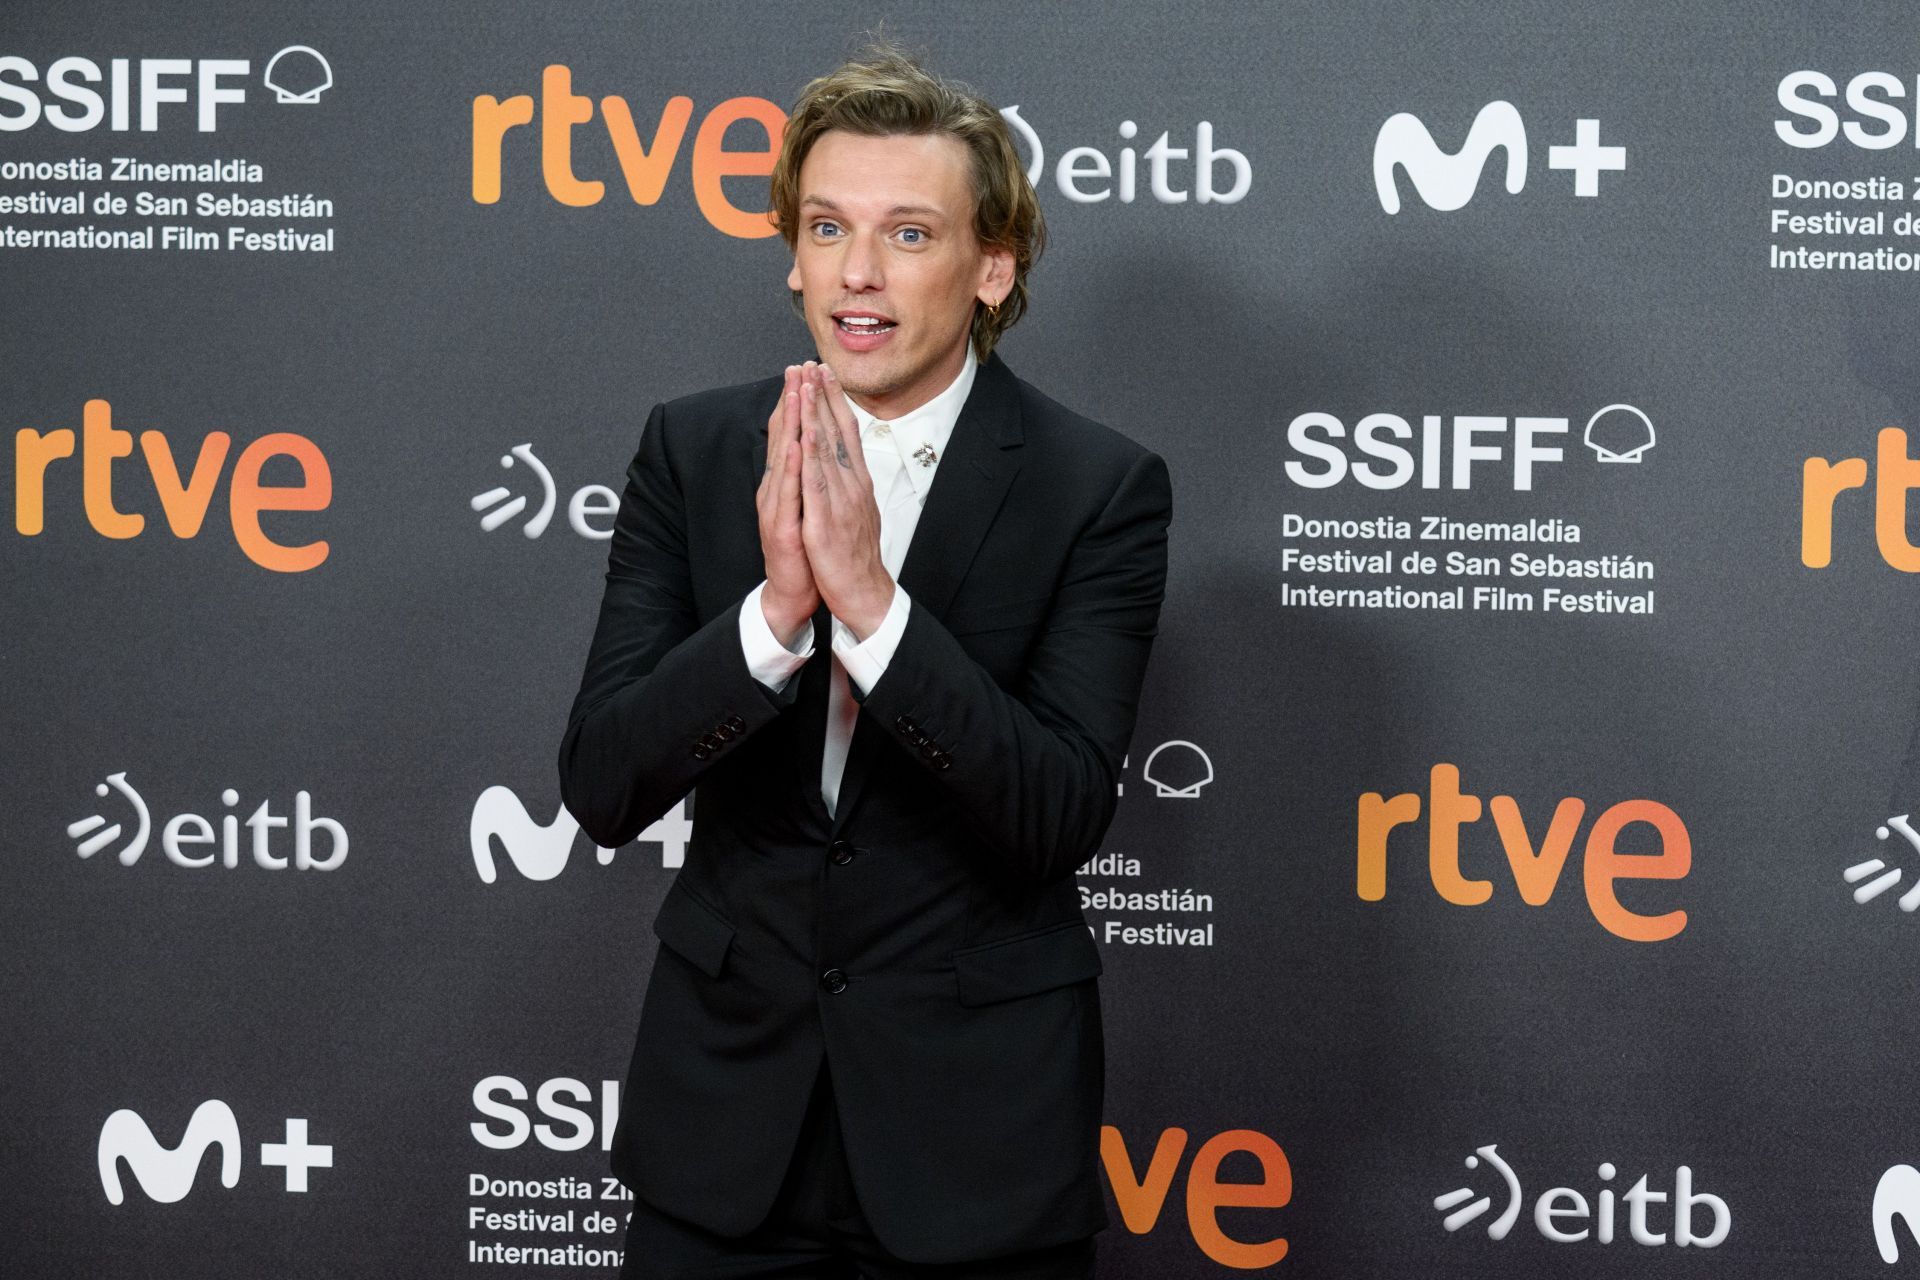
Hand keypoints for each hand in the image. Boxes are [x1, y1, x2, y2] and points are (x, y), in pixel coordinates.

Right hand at [755, 363, 820, 640]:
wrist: (795, 592)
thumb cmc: (804, 550)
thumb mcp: (807, 505)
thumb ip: (806, 476)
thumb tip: (812, 448)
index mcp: (786, 483)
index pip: (790, 435)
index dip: (795, 403)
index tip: (803, 371)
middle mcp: (778, 490)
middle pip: (783, 439)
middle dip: (790, 401)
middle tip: (796, 366)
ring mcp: (777, 508)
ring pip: (783, 459)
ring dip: (788, 424)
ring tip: (794, 392)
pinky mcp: (783, 528)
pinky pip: (789, 494)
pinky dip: (792, 468)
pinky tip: (796, 446)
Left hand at [798, 364, 894, 640]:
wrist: (864, 593)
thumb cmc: (857, 555)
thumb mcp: (858, 510)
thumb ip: (850, 483)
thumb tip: (846, 459)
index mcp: (858, 483)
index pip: (847, 433)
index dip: (835, 401)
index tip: (825, 372)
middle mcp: (852, 486)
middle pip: (838, 434)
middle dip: (824, 396)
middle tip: (814, 362)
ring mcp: (840, 503)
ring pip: (827, 452)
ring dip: (816, 416)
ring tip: (807, 384)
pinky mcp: (826, 523)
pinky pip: (817, 487)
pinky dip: (812, 459)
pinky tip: (806, 436)